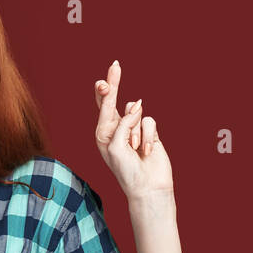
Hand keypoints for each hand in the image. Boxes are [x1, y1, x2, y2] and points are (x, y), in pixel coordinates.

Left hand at [93, 59, 172, 199]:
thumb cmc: (126, 171)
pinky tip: (146, 151)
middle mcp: (116, 128)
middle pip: (116, 100)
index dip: (105, 90)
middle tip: (115, 65)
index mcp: (102, 132)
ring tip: (136, 149)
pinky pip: (149, 122)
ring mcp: (133, 129)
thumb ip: (123, 124)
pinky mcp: (150, 132)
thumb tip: (137, 105)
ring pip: (137, 112)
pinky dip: (148, 136)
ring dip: (137, 131)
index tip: (105, 79)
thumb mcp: (117, 147)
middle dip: (116, 83)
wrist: (147, 187)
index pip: (103, 106)